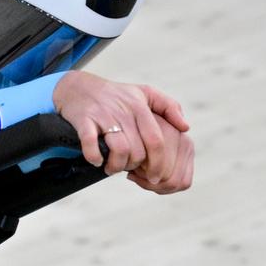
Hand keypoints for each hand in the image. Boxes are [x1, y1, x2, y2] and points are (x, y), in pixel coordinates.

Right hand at [53, 71, 192, 194]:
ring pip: (119, 150)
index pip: (156, 141)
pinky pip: (91, 143)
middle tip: (129, 170)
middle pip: (137, 151)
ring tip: (112, 168)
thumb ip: (169, 107)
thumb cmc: (117, 95)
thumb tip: (186, 127)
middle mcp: (124, 111)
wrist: (80, 87)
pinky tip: (96, 161)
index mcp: (140, 107)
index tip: (156, 178)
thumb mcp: (145, 94)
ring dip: (116, 166)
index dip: (158, 163)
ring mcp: (103, 115)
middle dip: (135, 167)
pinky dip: (94, 157)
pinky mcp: (84, 119)